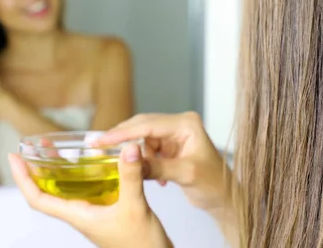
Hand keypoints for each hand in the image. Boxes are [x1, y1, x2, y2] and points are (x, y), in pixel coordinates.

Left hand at [9, 144, 172, 247]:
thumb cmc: (140, 245)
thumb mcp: (134, 207)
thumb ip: (130, 177)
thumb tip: (127, 148)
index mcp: (78, 215)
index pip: (38, 199)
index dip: (23, 179)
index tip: (14, 158)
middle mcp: (81, 213)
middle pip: (49, 191)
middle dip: (38, 168)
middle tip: (35, 146)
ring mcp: (93, 211)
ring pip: (68, 189)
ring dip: (59, 169)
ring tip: (55, 149)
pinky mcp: (107, 209)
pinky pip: (88, 188)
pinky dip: (85, 173)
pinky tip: (94, 161)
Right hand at [92, 112, 230, 213]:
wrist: (224, 197)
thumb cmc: (214, 183)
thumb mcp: (185, 175)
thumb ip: (158, 167)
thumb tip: (131, 161)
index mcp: (187, 124)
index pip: (148, 125)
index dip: (123, 132)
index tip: (102, 139)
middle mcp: (180, 124)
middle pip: (142, 126)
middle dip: (122, 138)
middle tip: (97, 145)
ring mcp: (175, 135)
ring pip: (143, 138)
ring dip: (136, 154)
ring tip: (132, 169)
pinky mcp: (170, 146)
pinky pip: (148, 149)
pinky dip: (144, 162)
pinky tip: (153, 178)